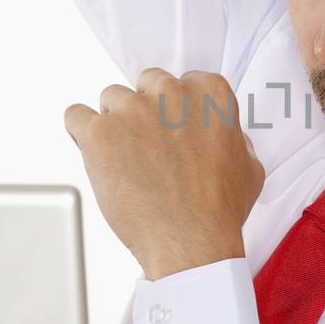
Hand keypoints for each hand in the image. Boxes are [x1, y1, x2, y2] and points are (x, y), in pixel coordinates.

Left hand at [63, 68, 265, 279]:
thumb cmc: (218, 210)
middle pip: (146, 84)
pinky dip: (80, 133)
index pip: (182, 81)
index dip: (174, 109)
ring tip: (124, 159)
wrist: (192, 242)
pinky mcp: (100, 132)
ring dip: (116, 124)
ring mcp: (133, 110)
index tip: (172, 130)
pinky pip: (75, 116)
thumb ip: (234, 139)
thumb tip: (225, 135)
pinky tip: (94, 153)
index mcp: (210, 94)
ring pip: (111, 98)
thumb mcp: (249, 168)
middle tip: (148, 147)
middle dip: (145, 111)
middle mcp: (172, 93)